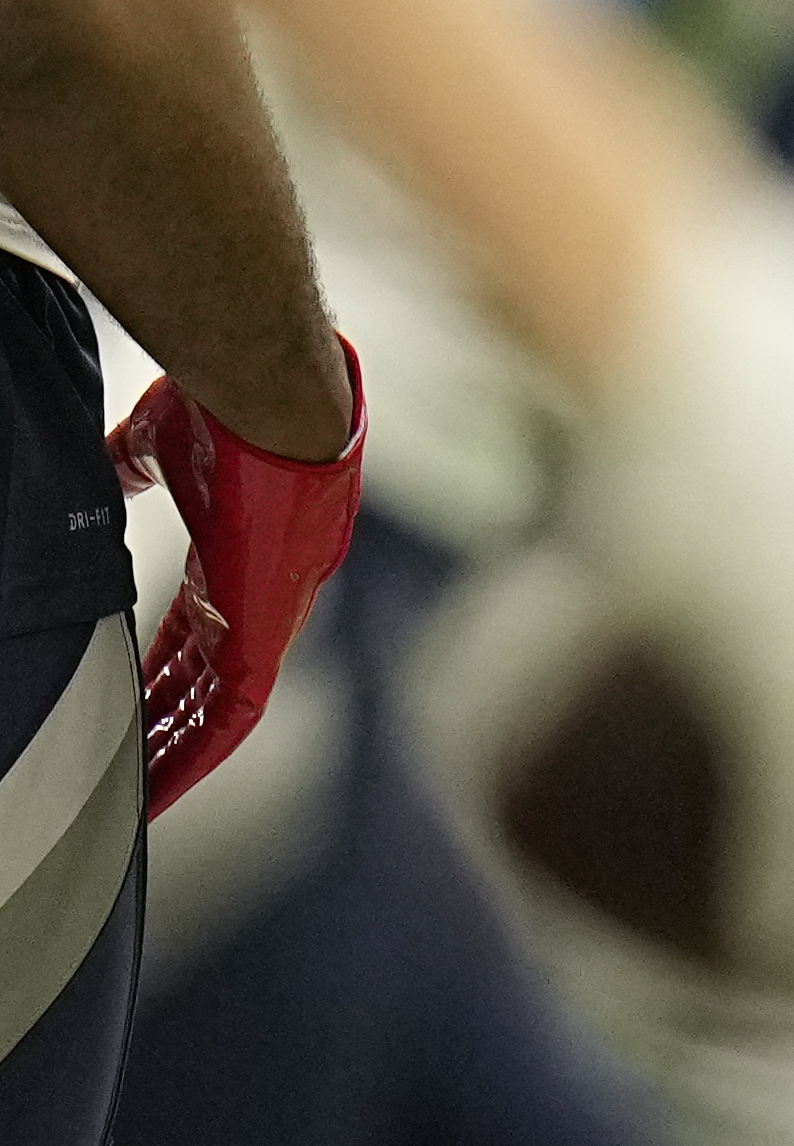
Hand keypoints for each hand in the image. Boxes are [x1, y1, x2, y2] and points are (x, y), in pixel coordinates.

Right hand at [107, 335, 362, 813]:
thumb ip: (136, 465)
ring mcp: (269, 614)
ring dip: (177, 756)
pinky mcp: (268, 628)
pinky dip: (197, 754)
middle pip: (204, 682)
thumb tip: (118, 464)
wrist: (269, 396)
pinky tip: (158, 792)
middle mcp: (258, 594)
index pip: (193, 636)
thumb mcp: (161, 443)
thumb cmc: (223, 409)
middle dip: (161, 728)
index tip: (123, 701)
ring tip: (132, 806)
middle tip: (115, 776)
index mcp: (234, 557)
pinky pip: (235, 714)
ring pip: (221, 711)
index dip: (158, 674)